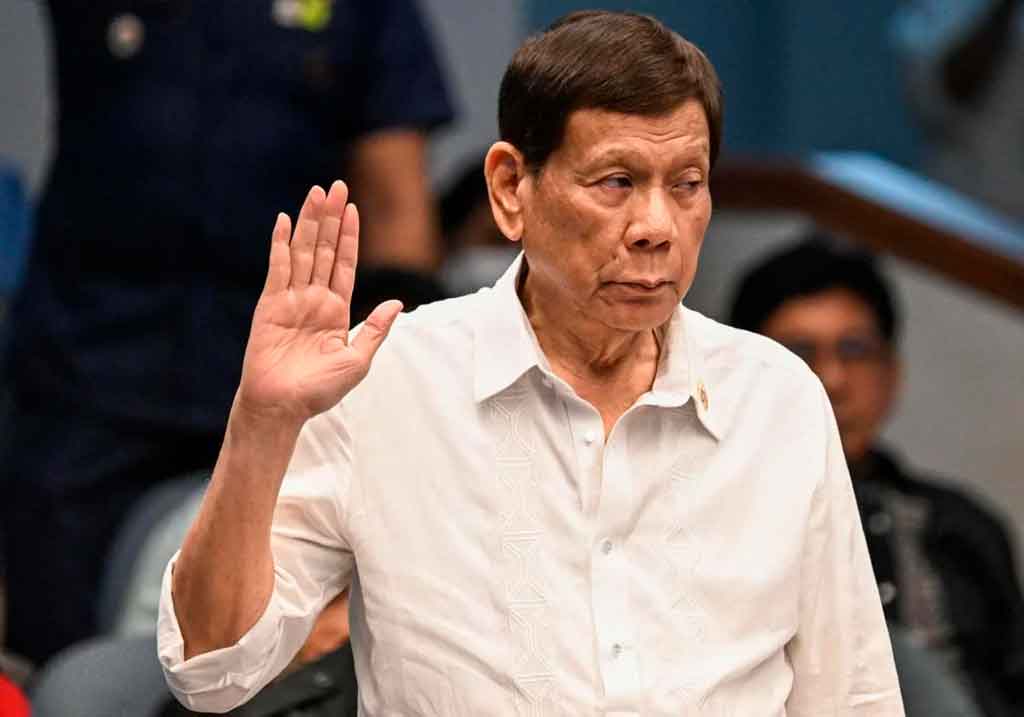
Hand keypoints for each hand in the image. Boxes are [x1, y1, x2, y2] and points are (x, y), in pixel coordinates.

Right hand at [236, 181, 401, 424]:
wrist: (283, 407)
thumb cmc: (319, 391)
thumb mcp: (358, 360)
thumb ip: (376, 329)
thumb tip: (397, 303)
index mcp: (336, 310)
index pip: (344, 264)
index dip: (349, 236)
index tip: (353, 208)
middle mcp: (314, 300)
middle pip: (323, 250)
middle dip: (330, 218)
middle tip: (336, 186)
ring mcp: (291, 300)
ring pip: (302, 252)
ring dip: (309, 222)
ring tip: (316, 192)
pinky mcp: (270, 305)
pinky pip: (277, 269)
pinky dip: (280, 244)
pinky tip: (284, 220)